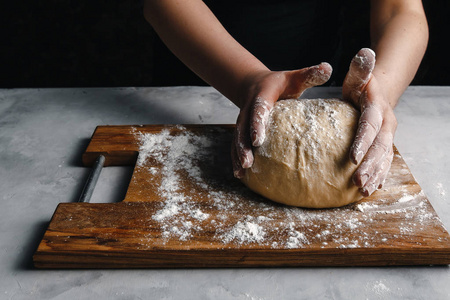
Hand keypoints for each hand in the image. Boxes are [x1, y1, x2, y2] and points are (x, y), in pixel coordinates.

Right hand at [232, 63, 332, 177]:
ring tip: (242, 172)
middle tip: (248, 162)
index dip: (257, 125)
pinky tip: (239, 174)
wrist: (253, 84)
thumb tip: (328, 67)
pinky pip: (236, 145)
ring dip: (238, 155)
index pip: (258, 111)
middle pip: (243, 129)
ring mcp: (242, 122)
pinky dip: (236, 158)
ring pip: (237, 139)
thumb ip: (309, 74)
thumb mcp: (293, 77)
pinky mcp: (241, 131)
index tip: (258, 140)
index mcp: (261, 97)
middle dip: (244, 146)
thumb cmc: (279, 83)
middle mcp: (247, 110)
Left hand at [343, 48, 397, 195]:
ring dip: (375, 175)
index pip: (370, 126)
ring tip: (363, 191)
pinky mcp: (385, 144)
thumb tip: (365, 52)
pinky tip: (372, 189)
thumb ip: (360, 68)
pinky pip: (384, 162)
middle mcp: (387, 124)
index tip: (351, 158)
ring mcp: (388, 136)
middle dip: (370, 166)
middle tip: (357, 182)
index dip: (363, 142)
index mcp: (377, 108)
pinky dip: (379, 175)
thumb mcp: (358, 76)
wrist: (380, 91)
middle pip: (380, 148)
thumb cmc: (362, 85)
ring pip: (384, 158)